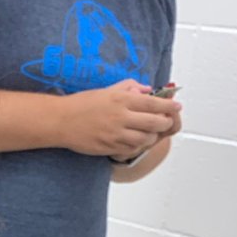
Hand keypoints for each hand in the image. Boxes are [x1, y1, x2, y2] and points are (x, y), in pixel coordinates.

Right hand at [60, 79, 181, 159]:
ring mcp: (115, 134)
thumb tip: (147, 90)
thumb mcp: (107, 89)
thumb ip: (130, 87)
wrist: (61, 121)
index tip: (176, 106)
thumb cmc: (82, 104)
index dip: (169, 105)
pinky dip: (138, 146)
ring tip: (151, 132)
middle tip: (166, 121)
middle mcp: (121, 117)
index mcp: (121, 100)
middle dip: (165, 122)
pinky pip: (131, 149)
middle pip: (154, 122)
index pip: (153, 102)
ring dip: (152, 136)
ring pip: (145, 138)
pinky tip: (137, 141)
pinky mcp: (108, 147)